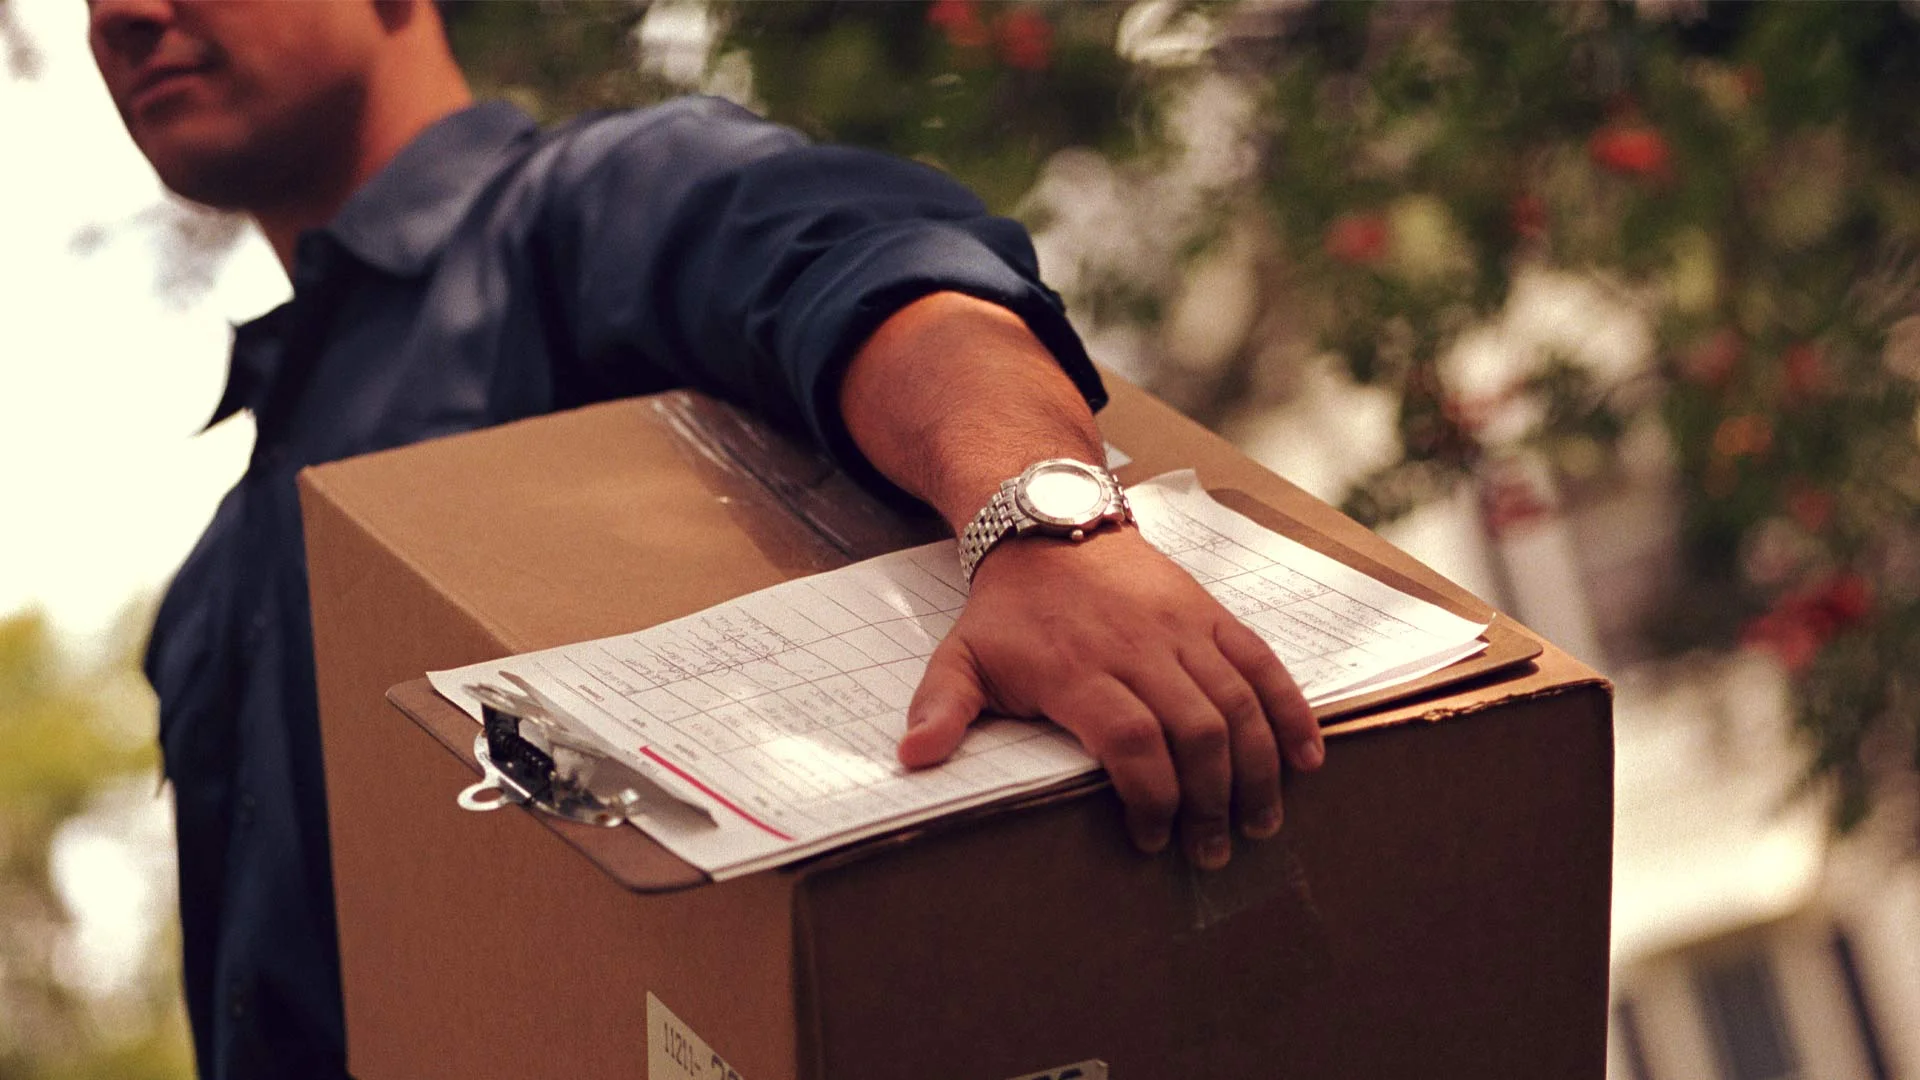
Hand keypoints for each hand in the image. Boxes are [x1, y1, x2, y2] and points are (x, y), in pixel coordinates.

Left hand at [896, 526, 1324, 868]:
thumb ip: (941, 708)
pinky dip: (1290, 713)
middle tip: (1210, 852)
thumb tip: (913, 758)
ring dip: (1258, 770)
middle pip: (1195, 731)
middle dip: (1211, 801)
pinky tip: (1306, 760)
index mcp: (1077, 668)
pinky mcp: (1212, 616)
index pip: (1131, 741)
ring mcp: (1183, 629)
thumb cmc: (1009, 609)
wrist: (1052, 523)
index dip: (1149, 797)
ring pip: (1238, 704)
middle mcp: (1138, 647)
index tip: (1149, 839)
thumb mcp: (961, 655)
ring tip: (1260, 824)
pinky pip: (1264, 665)